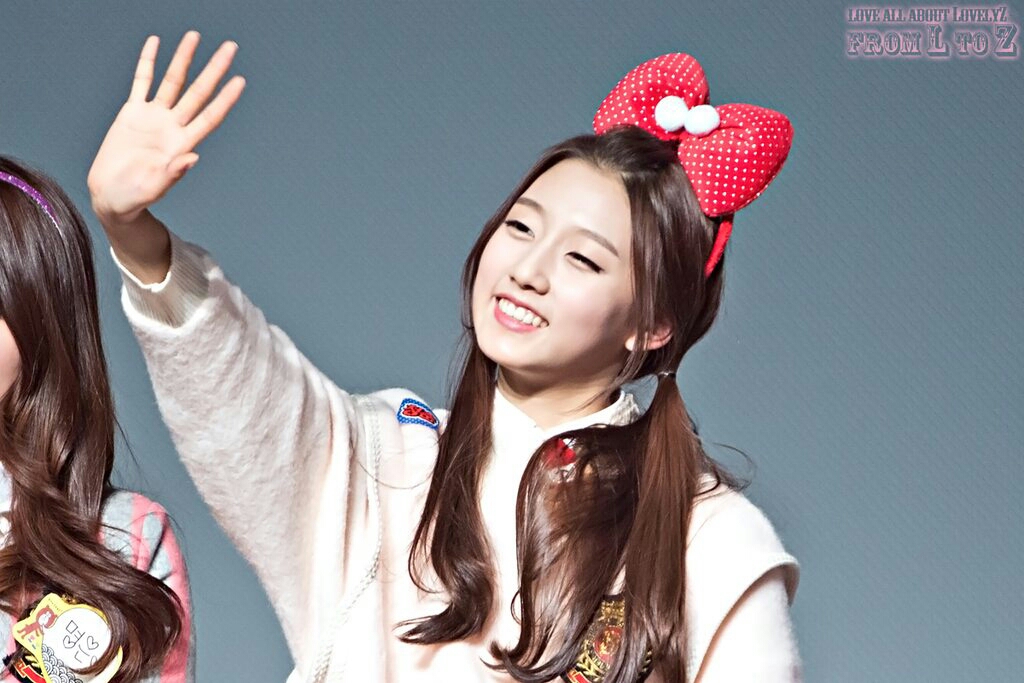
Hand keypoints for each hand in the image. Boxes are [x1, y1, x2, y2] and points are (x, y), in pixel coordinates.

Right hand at [88, 31, 244, 227]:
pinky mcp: (132, 113)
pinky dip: (148, 62)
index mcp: (182, 145)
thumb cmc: (135, 198)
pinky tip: (155, 43)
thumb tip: (193, 159)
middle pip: (198, 91)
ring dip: (184, 59)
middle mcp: (173, 126)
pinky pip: (141, 82)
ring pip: (172, 81)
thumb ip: (173, 173)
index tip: (240, 80)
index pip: (210, 116)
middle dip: (214, 69)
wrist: (112, 195)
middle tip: (231, 47)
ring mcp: (153, 117)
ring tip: (195, 36)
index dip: (225, 99)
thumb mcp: (154, 188)